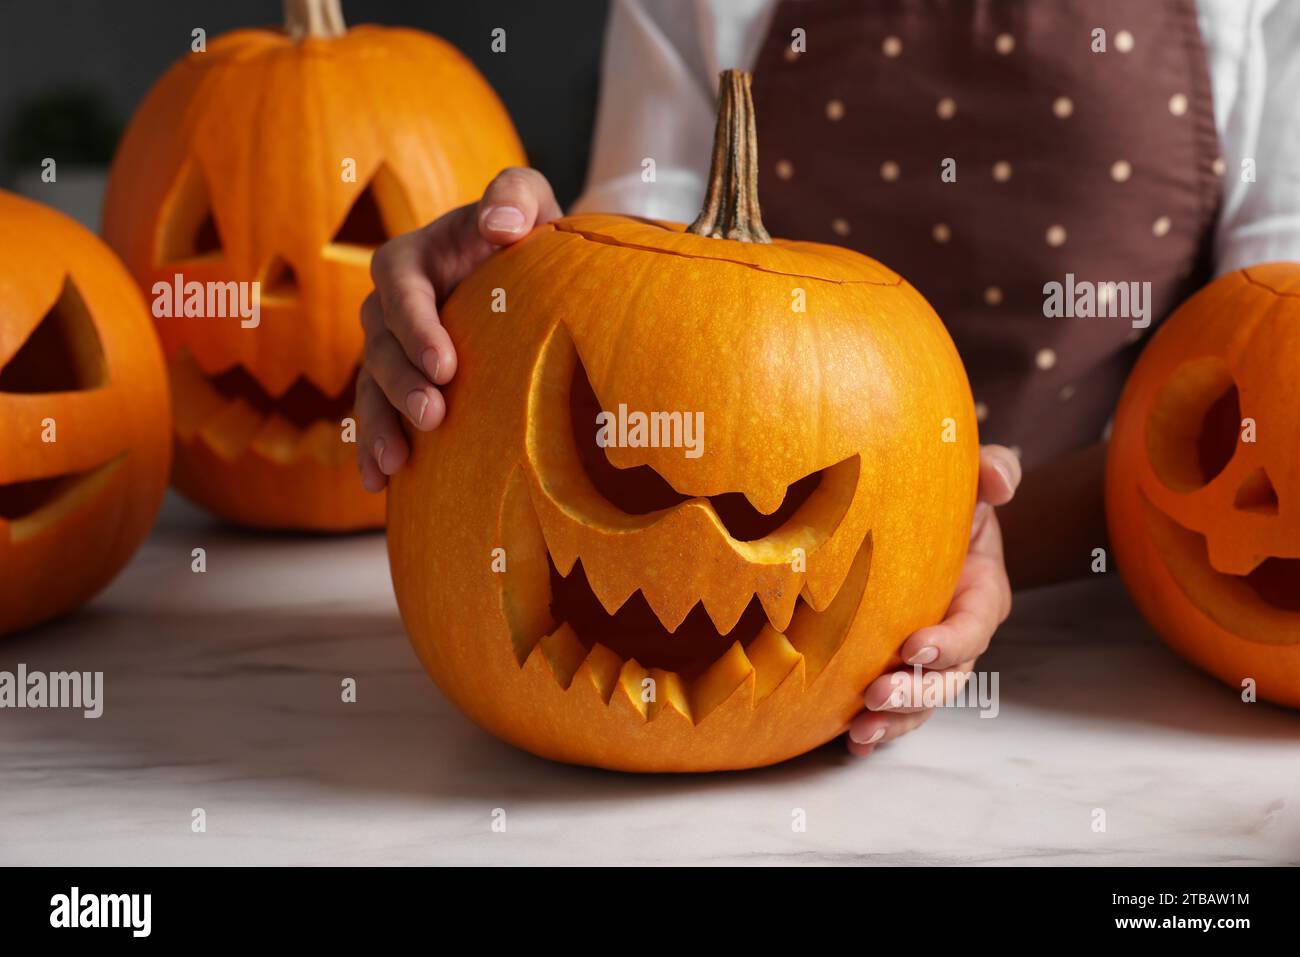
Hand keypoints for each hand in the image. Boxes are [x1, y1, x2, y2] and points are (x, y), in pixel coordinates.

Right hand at [356, 168, 562, 490]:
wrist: (527, 275)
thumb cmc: (527, 232)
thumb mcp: (527, 201)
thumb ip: (514, 197)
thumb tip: (499, 224)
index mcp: (411, 259)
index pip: (399, 288)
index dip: (416, 327)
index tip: (445, 365)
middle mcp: (391, 307)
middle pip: (380, 345)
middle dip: (401, 384)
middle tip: (433, 416)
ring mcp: (392, 351)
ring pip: (371, 388)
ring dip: (381, 425)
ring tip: (397, 463)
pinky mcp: (402, 386)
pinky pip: (378, 416)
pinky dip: (373, 449)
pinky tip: (378, 484)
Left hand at [846, 445, 1022, 756]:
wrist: (916, 521)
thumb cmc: (949, 501)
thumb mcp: (975, 481)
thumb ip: (995, 471)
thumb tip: (998, 479)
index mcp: (980, 595)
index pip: (973, 627)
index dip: (949, 642)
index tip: (914, 646)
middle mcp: (958, 637)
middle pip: (947, 679)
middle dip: (915, 693)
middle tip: (876, 693)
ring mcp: (928, 659)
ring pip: (921, 703)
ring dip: (894, 720)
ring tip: (861, 729)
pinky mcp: (896, 668)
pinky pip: (893, 708)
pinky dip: (876, 728)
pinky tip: (849, 741)